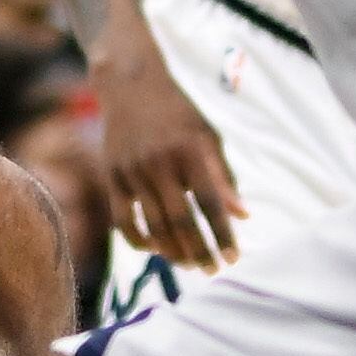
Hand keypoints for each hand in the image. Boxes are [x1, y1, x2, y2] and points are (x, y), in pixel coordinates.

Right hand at [94, 39, 244, 272]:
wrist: (130, 85)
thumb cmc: (178, 113)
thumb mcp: (207, 136)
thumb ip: (224, 176)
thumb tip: (243, 216)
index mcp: (190, 149)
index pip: (210, 202)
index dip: (223, 233)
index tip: (234, 257)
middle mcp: (160, 161)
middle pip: (182, 220)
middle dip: (200, 251)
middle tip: (213, 270)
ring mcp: (133, 170)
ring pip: (154, 225)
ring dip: (173, 252)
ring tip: (189, 266)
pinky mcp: (112, 176)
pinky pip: (123, 220)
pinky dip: (138, 240)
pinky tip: (155, 249)